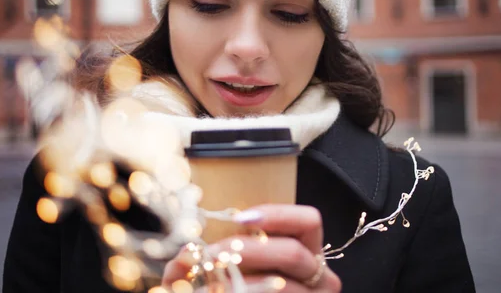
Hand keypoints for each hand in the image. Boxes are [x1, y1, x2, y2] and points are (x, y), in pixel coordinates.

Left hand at [163, 204, 341, 291]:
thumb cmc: (247, 284)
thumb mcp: (234, 264)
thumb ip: (213, 254)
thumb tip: (181, 258)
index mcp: (308, 250)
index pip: (308, 221)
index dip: (278, 215)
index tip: (241, 217)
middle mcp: (320, 276)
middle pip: (292, 253)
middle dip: (248, 251)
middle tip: (212, 254)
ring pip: (281, 286)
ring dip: (237, 282)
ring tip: (208, 280)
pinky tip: (216, 292)